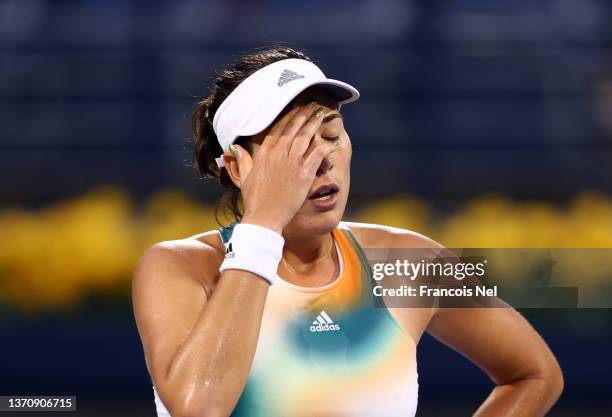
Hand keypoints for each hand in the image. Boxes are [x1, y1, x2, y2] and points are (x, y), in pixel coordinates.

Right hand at [230, 103, 338, 233]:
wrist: (264, 217)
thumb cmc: (255, 200)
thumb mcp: (245, 177)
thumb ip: (242, 160)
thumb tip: (234, 149)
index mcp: (264, 153)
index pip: (278, 128)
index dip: (289, 116)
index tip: (296, 108)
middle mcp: (278, 154)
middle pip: (293, 127)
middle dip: (304, 114)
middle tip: (313, 105)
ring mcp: (291, 162)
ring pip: (306, 136)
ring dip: (315, 123)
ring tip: (322, 114)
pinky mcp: (304, 173)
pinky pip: (317, 154)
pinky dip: (326, 145)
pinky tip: (333, 140)